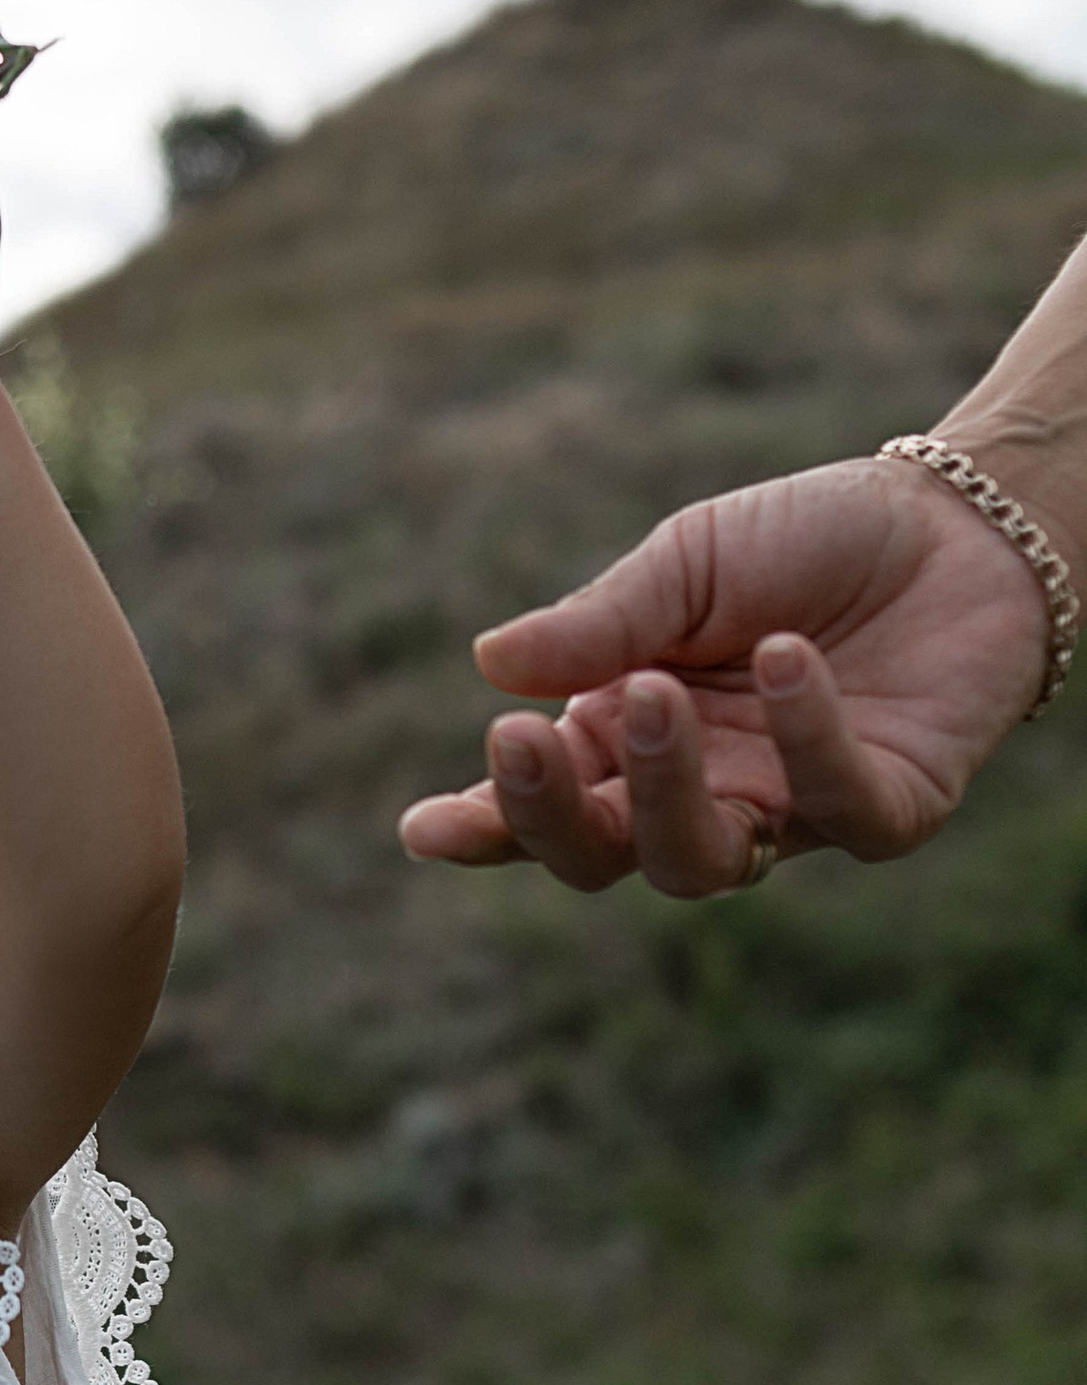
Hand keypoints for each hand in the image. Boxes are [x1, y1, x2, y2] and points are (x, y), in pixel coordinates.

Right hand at [398, 454, 1056, 894]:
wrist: (958, 522)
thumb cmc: (805, 541)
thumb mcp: (688, 561)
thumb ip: (598, 624)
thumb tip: (488, 664)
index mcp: (628, 737)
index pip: (544, 805)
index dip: (486, 827)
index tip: (426, 828)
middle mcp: (700, 790)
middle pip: (604, 856)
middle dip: (553, 813)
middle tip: (522, 740)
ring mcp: (791, 811)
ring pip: (701, 862)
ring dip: (662, 790)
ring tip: (656, 689)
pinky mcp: (888, 809)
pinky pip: (834, 808)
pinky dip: (803, 736)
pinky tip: (786, 657)